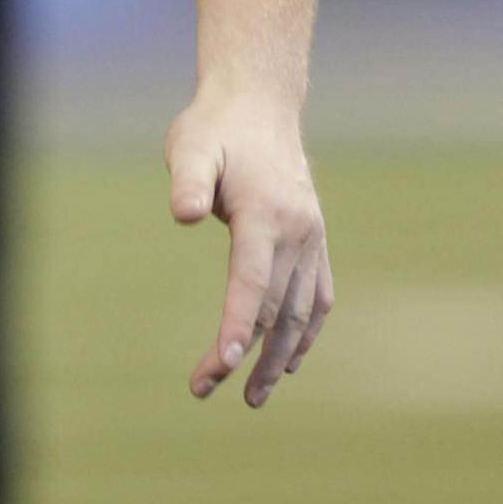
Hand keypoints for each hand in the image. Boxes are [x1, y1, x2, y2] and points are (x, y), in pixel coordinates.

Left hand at [164, 92, 331, 408]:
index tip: (221, 365)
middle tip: (203, 388)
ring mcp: (312, 239)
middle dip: (243, 355)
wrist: (260, 106)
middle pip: (273, 308)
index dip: (236, 325)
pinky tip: (288, 362)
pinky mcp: (315, 241)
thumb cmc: (216, 129)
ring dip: (278, 358)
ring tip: (252, 397)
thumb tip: (183, 215)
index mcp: (266, 214)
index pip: (252, 281)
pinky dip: (306, 333)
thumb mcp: (190, 147)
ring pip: (300, 312)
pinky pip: (319, 298)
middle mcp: (297, 232)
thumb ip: (187, 181)